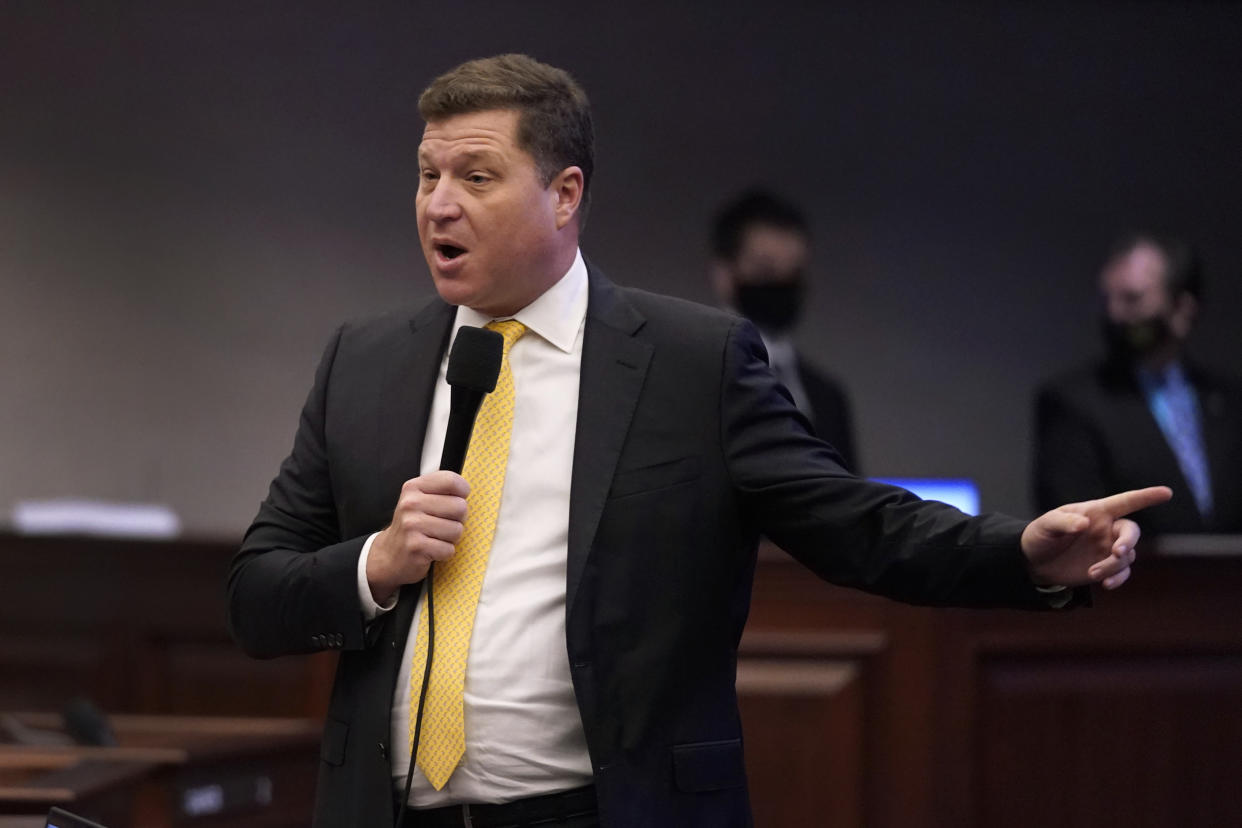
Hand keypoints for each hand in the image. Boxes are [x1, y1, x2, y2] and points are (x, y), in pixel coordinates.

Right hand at [366, 471, 469, 603]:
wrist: (388, 555)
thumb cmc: (412, 526)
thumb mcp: (420, 500)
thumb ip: (441, 490)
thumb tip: (466, 490)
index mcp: (413, 487)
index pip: (451, 480)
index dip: (462, 492)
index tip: (457, 499)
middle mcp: (410, 503)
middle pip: (460, 507)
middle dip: (458, 520)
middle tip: (442, 525)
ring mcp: (411, 525)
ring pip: (457, 530)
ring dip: (451, 539)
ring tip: (435, 538)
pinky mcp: (416, 546)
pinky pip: (449, 549)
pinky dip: (444, 553)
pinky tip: (431, 550)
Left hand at [1020, 486, 1171, 589]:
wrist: (1035, 562)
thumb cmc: (1041, 536)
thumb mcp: (1046, 525)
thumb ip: (1064, 522)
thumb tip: (1084, 524)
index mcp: (1096, 512)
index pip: (1125, 502)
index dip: (1145, 497)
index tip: (1166, 493)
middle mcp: (1107, 529)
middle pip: (1131, 531)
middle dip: (1128, 541)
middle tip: (1117, 552)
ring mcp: (1108, 548)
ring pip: (1126, 556)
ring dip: (1114, 566)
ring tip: (1093, 573)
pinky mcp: (1106, 567)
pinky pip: (1122, 572)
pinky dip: (1118, 578)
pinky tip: (1106, 584)